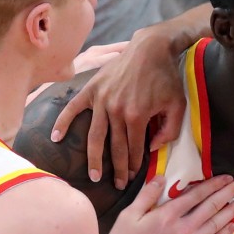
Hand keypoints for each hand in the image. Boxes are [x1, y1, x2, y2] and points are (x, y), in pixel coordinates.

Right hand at [50, 29, 186, 188]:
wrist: (151, 48)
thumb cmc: (166, 77)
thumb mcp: (178, 105)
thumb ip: (169, 130)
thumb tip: (152, 148)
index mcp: (137, 116)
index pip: (134, 149)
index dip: (134, 165)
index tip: (133, 178)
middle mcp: (116, 110)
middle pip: (115, 147)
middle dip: (117, 169)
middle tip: (117, 185)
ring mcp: (102, 100)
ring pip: (95, 136)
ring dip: (94, 158)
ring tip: (93, 175)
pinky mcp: (92, 89)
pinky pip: (73, 108)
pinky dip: (63, 122)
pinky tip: (55, 138)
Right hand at [105, 176, 233, 233]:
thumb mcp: (127, 218)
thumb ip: (146, 196)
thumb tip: (160, 177)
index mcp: (167, 215)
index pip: (196, 194)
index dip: (213, 184)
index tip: (227, 177)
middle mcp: (184, 228)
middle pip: (212, 206)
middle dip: (230, 192)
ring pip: (217, 224)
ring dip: (233, 211)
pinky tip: (232, 226)